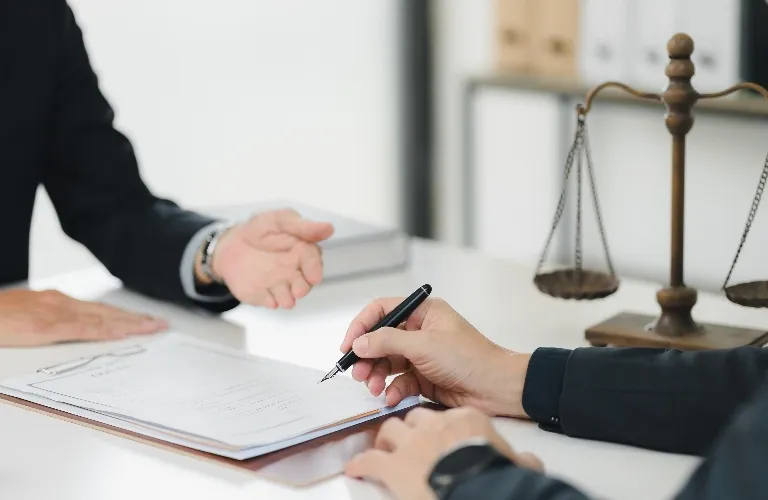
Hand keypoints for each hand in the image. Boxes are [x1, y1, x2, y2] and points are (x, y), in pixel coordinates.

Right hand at [0, 290, 167, 346]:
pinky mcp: (45, 328)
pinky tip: (123, 333)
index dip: (122, 316)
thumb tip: (61, 331)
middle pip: (106, 312)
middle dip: (135, 319)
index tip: (144, 321)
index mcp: (55, 302)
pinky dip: (105, 331)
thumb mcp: (24, 318)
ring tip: (153, 328)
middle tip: (161, 324)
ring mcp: (54, 314)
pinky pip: (82, 329)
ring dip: (129, 323)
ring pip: (101, 319)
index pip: (97, 310)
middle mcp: (60, 304)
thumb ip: (46, 323)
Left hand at [200, 209, 333, 308]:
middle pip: (304, 284)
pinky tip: (269, 300)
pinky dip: (269, 302)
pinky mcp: (263, 295)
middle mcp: (294, 272)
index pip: (313, 262)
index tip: (314, 277)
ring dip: (287, 299)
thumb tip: (329, 228)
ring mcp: (279, 285)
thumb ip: (302, 226)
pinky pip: (268, 302)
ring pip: (288, 297)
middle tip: (299, 291)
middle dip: (303, 289)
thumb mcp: (280, 220)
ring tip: (285, 300)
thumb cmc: (261, 230)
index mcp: (302, 252)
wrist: (232, 244)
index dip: (314, 270)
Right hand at [340, 297, 530, 417]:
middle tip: (356, 372)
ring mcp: (421, 355)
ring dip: (376, 375)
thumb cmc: (468, 358)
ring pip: (386, 362)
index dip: (362, 326)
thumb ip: (387, 342)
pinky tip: (390, 397)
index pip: (382, 311)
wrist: (496, 388)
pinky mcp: (424, 377)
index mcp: (423, 312)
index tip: (348, 345)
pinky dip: (391, 389)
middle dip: (366, 356)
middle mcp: (420, 330)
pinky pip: (398, 381)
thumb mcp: (424, 345)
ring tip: (372, 387)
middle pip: (380, 339)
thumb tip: (358, 342)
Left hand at [346, 407, 542, 499]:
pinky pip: (369, 458)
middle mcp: (435, 425)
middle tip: (410, 441)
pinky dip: (361, 463)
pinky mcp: (394, 465)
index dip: (440, 426)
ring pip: (391, 429)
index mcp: (464, 421)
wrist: (480, 490)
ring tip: (386, 450)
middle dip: (411, 429)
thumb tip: (529, 461)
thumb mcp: (516, 461)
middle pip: (415, 418)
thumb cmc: (495, 474)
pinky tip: (356, 468)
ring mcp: (412, 443)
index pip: (446, 415)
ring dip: (387, 440)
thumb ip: (520, 457)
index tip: (441, 436)